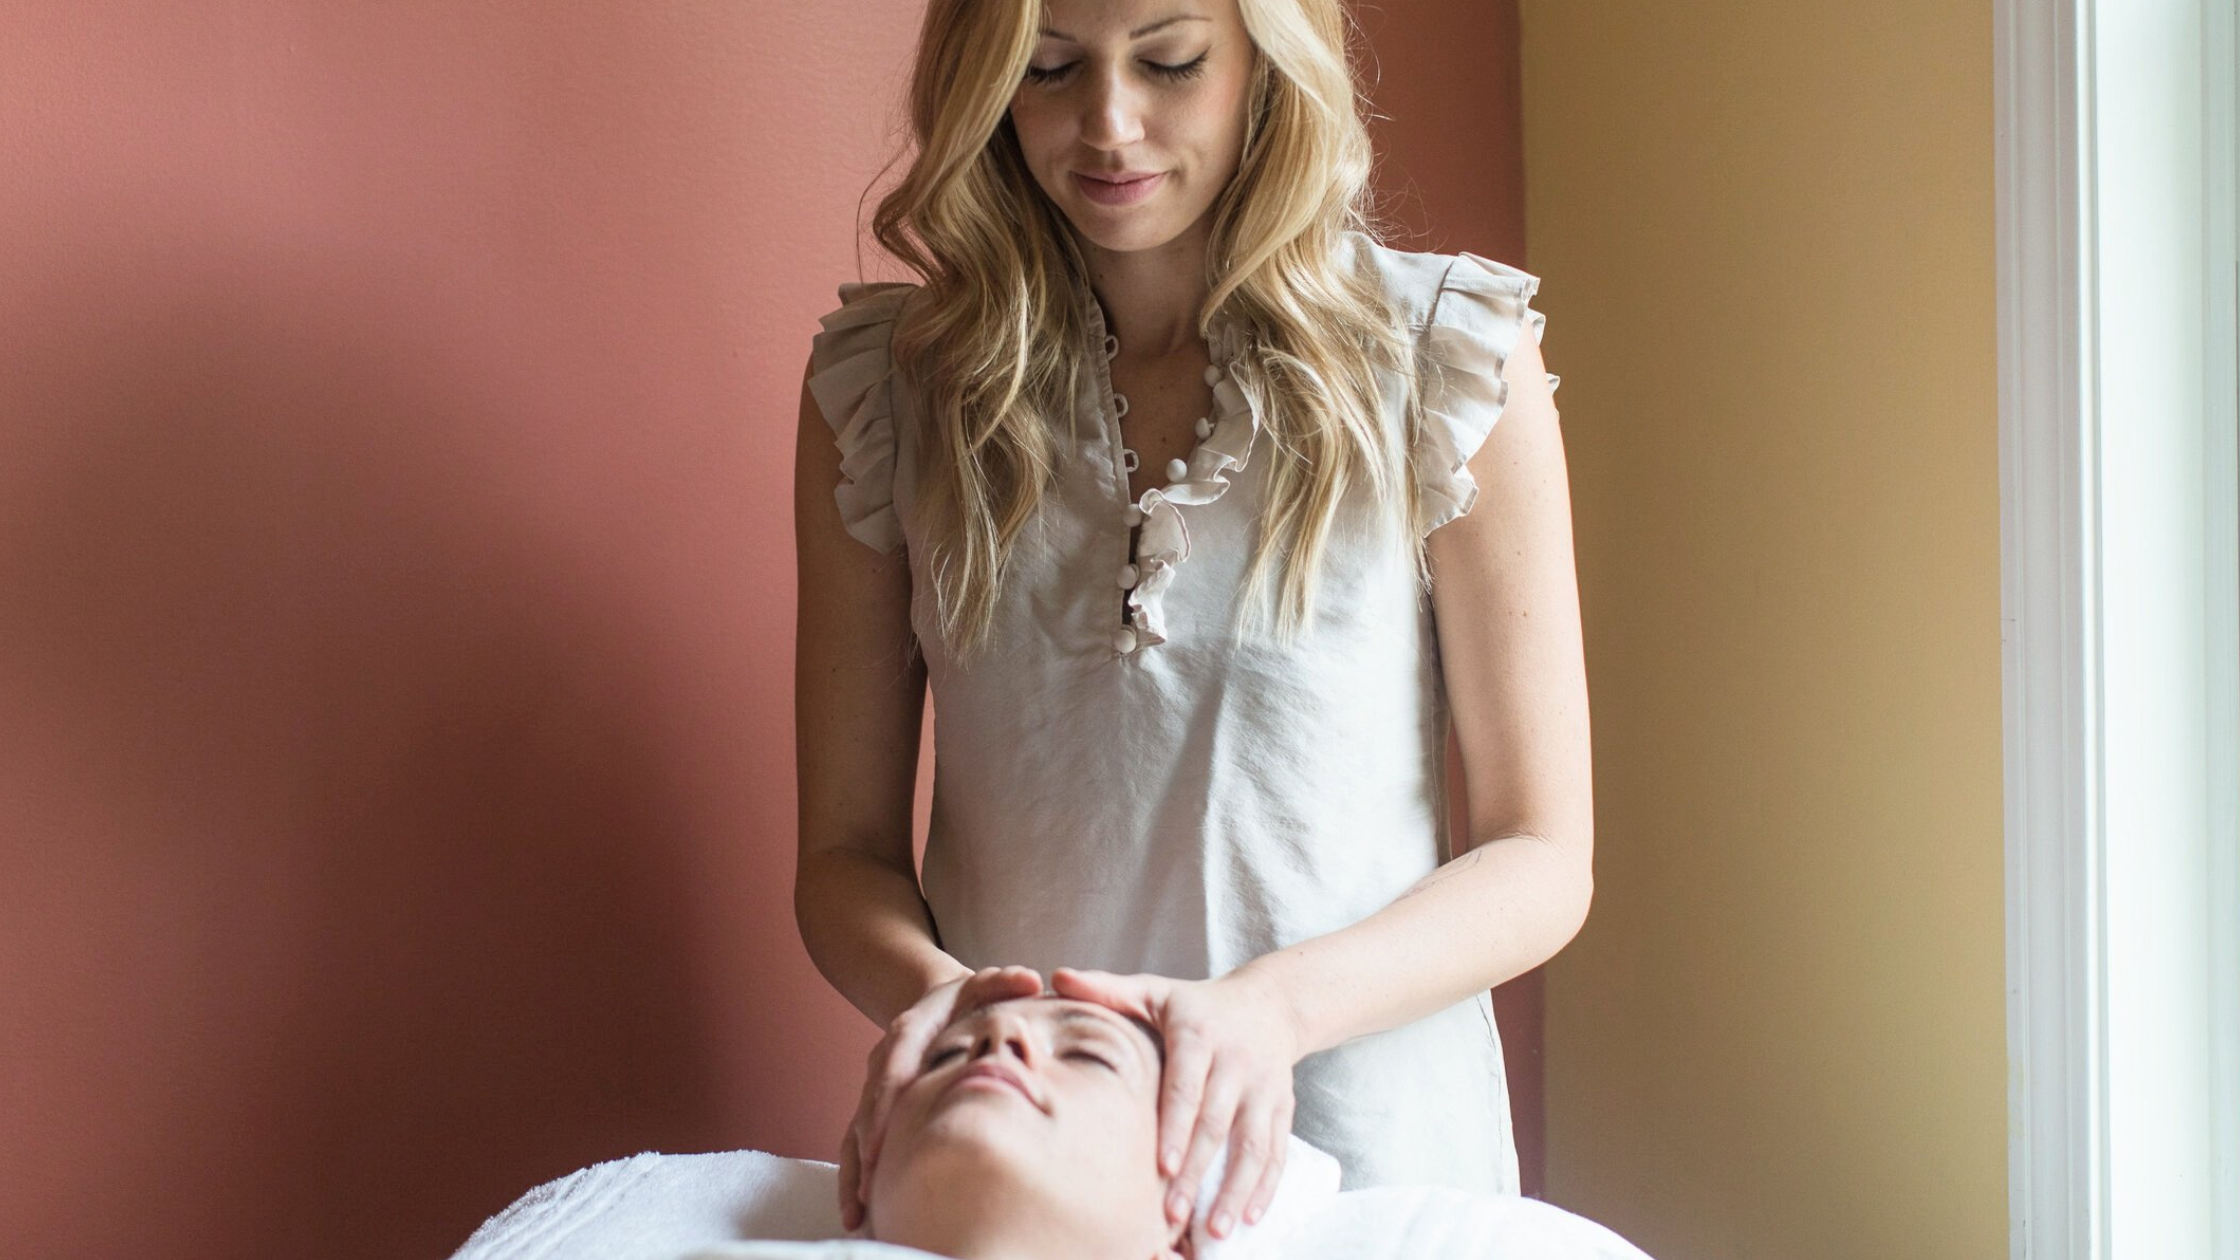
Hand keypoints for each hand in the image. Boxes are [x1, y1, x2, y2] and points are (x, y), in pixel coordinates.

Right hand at [838, 964, 1045, 1229]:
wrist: (941, 1000)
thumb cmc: (971, 999)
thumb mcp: (988, 983)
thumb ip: (1007, 981)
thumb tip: (1031, 978)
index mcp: (909, 1031)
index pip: (893, 1068)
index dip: (886, 1103)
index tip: (883, 1138)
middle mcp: (886, 1060)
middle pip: (871, 1107)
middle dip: (869, 1148)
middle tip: (871, 1189)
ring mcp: (879, 1087)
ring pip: (858, 1132)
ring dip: (857, 1173)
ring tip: (858, 1216)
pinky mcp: (880, 1110)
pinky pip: (860, 1145)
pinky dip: (858, 1177)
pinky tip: (858, 1215)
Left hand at [1048, 964, 1303, 1239]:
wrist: (1270, 1002)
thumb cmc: (1195, 1004)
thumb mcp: (1155, 990)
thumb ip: (1108, 989)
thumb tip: (1057, 977)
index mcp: (1200, 1033)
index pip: (1186, 1084)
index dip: (1176, 1126)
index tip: (1161, 1166)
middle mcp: (1236, 1061)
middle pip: (1217, 1123)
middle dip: (1196, 1172)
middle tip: (1172, 1215)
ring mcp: (1264, 1088)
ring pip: (1252, 1145)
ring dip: (1234, 1190)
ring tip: (1214, 1231)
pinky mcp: (1282, 1108)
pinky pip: (1276, 1152)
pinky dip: (1265, 1188)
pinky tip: (1248, 1219)